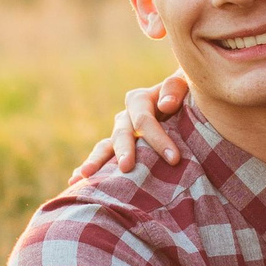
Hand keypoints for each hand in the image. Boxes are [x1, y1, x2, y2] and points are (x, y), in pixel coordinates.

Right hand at [68, 73, 191, 181]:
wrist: (186, 103)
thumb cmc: (189, 94)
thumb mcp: (186, 84)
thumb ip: (175, 89)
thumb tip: (164, 105)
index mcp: (140, 100)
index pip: (144, 119)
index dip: (157, 138)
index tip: (174, 159)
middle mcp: (125, 117)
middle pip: (121, 133)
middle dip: (124, 150)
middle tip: (127, 168)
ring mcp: (120, 134)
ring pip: (105, 147)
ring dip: (95, 160)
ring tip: (84, 176)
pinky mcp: (120, 149)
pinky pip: (103, 158)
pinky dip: (91, 167)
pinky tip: (76, 181)